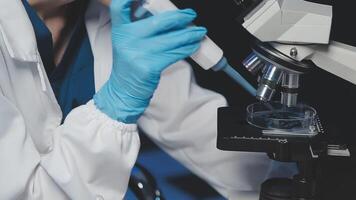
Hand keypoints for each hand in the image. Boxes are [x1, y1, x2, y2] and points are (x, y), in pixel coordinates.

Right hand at [94, 0, 206, 122]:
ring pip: (172, 38)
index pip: (119, 7)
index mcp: (120, 31)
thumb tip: (170, 18)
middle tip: (190, 15)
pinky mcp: (150, 66)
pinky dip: (188, 48)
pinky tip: (194, 45)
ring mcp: (139, 53)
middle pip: (159, 21)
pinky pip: (175, 53)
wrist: (124, 91)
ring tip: (199, 32)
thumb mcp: (128, 44)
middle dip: (180, 17)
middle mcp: (127, 40)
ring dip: (190, 34)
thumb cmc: (130, 66)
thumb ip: (141, 29)